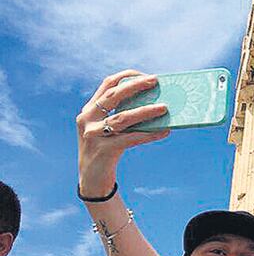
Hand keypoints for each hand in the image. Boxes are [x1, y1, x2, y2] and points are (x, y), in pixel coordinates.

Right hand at [76, 70, 169, 196]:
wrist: (92, 180)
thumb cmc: (107, 151)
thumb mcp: (109, 130)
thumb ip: (123, 117)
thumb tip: (156, 105)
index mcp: (89, 110)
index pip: (107, 85)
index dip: (126, 77)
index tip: (144, 74)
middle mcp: (87, 119)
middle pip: (113, 96)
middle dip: (135, 86)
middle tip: (155, 81)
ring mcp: (93, 134)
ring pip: (122, 118)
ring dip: (145, 111)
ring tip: (165, 107)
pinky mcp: (103, 150)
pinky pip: (131, 139)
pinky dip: (149, 134)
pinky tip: (165, 131)